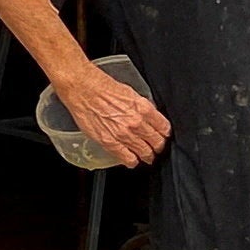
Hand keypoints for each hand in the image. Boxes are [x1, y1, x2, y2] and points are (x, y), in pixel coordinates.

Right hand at [57, 62, 171, 167]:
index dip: (165, 134)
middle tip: (156, 148)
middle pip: (157, 142)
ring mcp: (124, 134)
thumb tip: (149, 116)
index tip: (163, 136)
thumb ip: (142, 107)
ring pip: (144, 152)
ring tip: (146, 156)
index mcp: (144, 108)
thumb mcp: (131, 93)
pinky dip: (132, 161)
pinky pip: (127, 158)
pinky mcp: (110, 142)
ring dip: (147, 156)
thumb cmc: (103, 87)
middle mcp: (136, 123)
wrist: (84, 89)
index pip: (164, 128)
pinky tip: (133, 160)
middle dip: (158, 147)